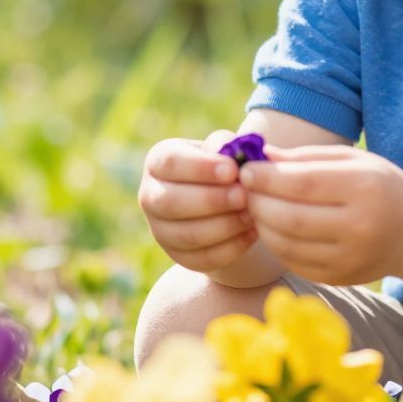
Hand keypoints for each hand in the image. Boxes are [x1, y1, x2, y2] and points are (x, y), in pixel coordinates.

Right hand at [139, 130, 256, 273]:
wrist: (224, 200)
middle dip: (211, 200)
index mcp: (158, 161)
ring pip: (187, 234)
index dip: (201, 168)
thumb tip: (226, 150)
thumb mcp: (224, 149)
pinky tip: (251, 234)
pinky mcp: (178, 255)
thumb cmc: (224, 166)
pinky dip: (230, 248)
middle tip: (243, 196)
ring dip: (223, 226)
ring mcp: (160, 229)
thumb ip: (224, 144)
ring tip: (251, 215)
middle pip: (172, 202)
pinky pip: (202, 257)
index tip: (232, 171)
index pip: (170, 163)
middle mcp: (151, 196)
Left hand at [240, 144, 402, 285]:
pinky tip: (275, 228)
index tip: (246, 170)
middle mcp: (360, 227)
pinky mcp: (339, 279)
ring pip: (286, 245)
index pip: (302, 184)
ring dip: (261, 225)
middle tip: (245, 191)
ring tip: (258, 208)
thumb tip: (258, 157)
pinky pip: (293, 263)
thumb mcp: (351, 161)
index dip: (266, 178)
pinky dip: (276, 245)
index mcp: (364, 189)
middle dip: (258, 203)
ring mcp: (350, 258)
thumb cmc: (378, 186)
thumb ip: (304, 158)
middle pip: (290, 218)